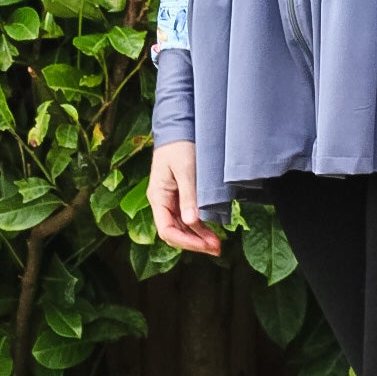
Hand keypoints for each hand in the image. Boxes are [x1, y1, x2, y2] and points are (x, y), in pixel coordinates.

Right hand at [147, 140, 220, 254]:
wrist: (180, 127)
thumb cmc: (179, 145)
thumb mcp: (185, 169)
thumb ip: (189, 195)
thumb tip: (191, 222)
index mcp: (158, 197)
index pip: (167, 230)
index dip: (186, 242)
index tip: (205, 245)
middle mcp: (163, 202)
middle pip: (176, 233)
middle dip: (195, 243)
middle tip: (217, 248)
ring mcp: (172, 201)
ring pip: (184, 228)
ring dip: (199, 237)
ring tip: (218, 245)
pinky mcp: (182, 196)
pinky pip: (189, 218)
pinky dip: (200, 227)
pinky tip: (213, 232)